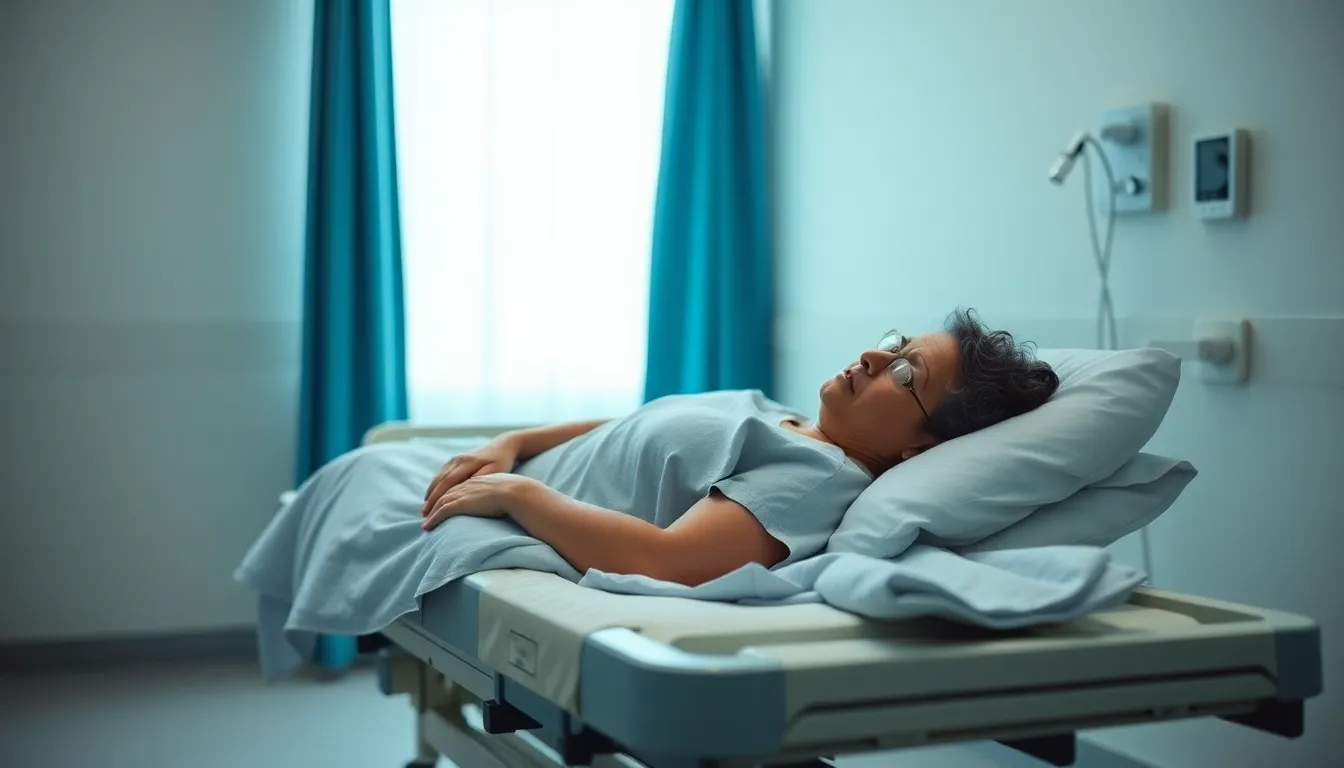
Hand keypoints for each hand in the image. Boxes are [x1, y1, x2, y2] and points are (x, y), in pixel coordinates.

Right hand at [422, 435, 520, 515]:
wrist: (504, 444)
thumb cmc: (502, 461)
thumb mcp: (495, 471)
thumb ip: (480, 479)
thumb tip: (464, 489)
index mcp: (466, 463)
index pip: (447, 483)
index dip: (437, 498)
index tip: (431, 512)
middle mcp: (457, 459)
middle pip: (440, 481)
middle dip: (431, 498)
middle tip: (423, 513)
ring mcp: (456, 458)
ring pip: (439, 477)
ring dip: (431, 492)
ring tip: (425, 507)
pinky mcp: (457, 459)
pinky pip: (442, 474)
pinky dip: (436, 485)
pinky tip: (433, 494)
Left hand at [422, 473, 542, 530]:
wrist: (516, 491)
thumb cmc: (517, 492)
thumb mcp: (506, 489)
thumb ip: (501, 494)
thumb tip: (505, 503)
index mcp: (478, 480)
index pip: (458, 486)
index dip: (449, 494)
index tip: (443, 502)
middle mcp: (467, 484)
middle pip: (445, 493)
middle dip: (435, 503)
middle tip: (427, 512)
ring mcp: (463, 493)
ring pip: (440, 503)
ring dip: (431, 513)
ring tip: (425, 522)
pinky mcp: (461, 504)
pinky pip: (441, 512)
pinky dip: (433, 519)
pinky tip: (427, 527)